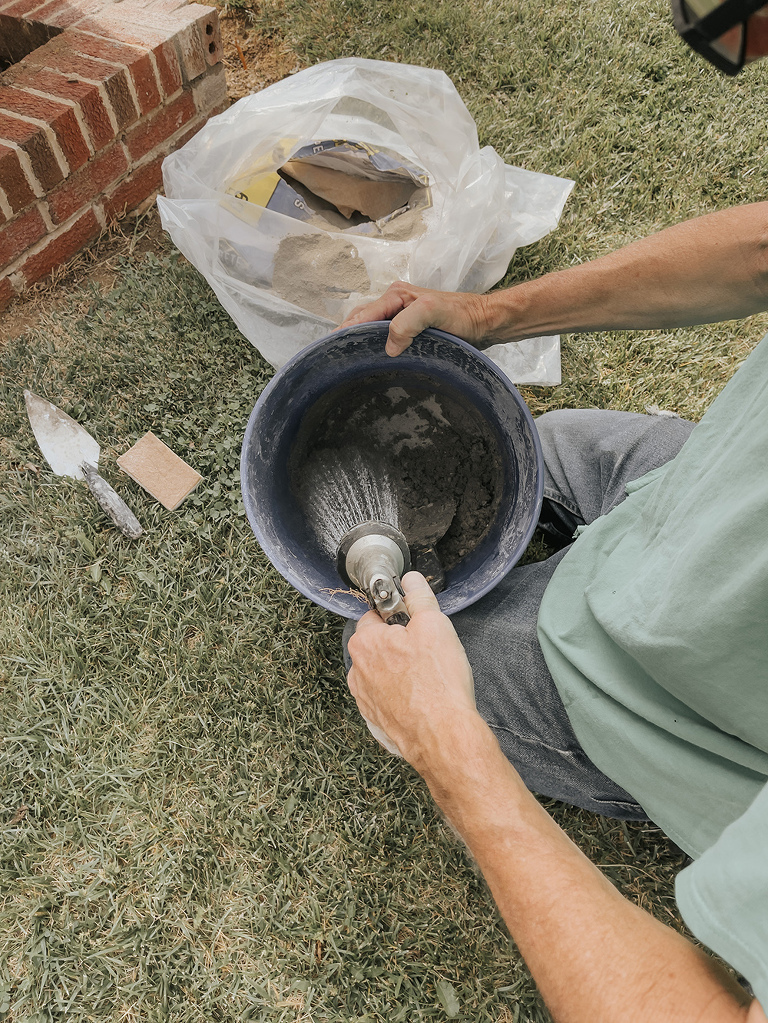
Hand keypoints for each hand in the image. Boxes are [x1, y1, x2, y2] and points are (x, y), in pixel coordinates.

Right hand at [340, 281, 493, 355]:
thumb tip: (388, 346)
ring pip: (373, 328)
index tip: (332, 349)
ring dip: (361, 341)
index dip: (347, 331)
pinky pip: (386, 335)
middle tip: (336, 359)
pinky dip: (376, 346)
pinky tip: (373, 359)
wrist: (485, 321)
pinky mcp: (412, 328)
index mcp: (396, 295)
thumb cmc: (462, 315)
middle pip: (362, 319)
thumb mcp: (433, 312)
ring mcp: (403, 315)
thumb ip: (408, 323)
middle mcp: (396, 302)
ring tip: (349, 361)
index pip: (363, 315)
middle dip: (348, 335)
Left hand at [346, 572, 478, 771]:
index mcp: (364, 643)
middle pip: (378, 645)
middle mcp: (357, 671)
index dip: (399, 616)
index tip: (416, 623)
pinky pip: (388, 697)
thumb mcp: (434, 625)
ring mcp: (365, 699)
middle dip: (400, 644)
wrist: (442, 735)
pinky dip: (402, 695)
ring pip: (382, 672)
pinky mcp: (376, 720)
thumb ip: (419, 597)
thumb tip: (411, 580)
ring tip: (428, 678)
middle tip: (428, 651)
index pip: (375, 615)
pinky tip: (423, 698)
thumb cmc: (437, 682)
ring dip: (400, 671)